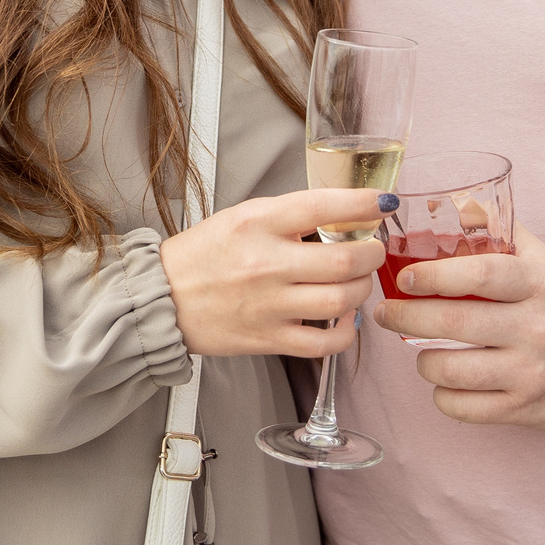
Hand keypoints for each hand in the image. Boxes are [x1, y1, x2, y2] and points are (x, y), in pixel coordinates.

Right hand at [161, 190, 383, 358]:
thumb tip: (343, 214)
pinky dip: (347, 331)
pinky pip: (325, 342)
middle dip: (373, 253)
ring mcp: (269, 305)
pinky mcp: (268, 339)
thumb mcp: (242, 217)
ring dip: (363, 289)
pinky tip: (344, 318)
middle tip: (373, 249)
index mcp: (258, 222)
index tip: (383, 203)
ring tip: (357, 282)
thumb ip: (289, 216)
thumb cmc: (203, 255)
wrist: (161, 298)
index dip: (364, 202)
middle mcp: (266, 262)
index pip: (323, 206)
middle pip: (345, 259)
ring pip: (341, 299)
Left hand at [374, 224, 544, 428]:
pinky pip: (463, 407)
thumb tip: (450, 206)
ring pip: (450, 371)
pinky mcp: (527, 409)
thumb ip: (499, 233)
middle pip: (452, 323)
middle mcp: (538, 328)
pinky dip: (443, 394)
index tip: (403, 278)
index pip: (480, 275)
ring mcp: (532, 373)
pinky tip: (446, 381)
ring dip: (422, 360)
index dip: (433, 276)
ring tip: (420, 350)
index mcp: (541, 284)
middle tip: (385, 312)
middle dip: (404, 317)